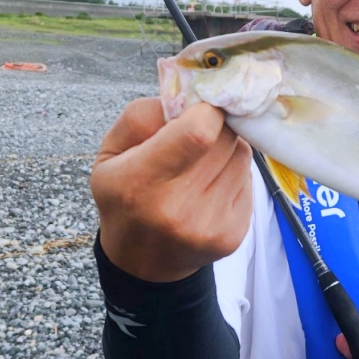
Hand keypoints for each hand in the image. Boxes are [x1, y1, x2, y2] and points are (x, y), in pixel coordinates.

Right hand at [90, 98, 253, 282]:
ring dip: (226, 151)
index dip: (206, 111)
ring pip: (242, 158)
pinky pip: (248, 182)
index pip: (199, 132)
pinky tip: (210, 188)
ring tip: (200, 165)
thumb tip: (190, 97)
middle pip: (225, 141)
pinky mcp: (232, 235)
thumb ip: (142, 116)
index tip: (197, 110)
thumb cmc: (124, 195)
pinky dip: (233, 176)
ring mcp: (209, 226)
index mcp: (140, 182)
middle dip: (216, 127)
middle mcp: (178, 209)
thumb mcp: (110, 152)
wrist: (142, 260)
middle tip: (198, 135)